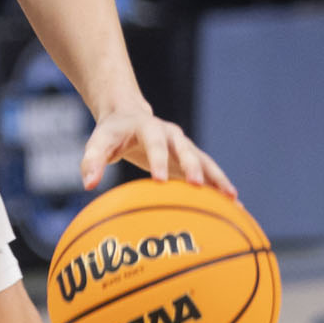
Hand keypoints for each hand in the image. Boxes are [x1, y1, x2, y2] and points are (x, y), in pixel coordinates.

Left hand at [81, 106, 236, 195]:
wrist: (128, 116)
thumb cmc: (111, 133)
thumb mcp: (98, 142)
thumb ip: (92, 160)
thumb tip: (88, 185)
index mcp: (149, 127)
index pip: (154, 143)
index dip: (158, 159)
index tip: (159, 180)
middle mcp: (171, 135)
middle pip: (185, 149)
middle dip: (193, 166)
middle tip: (198, 185)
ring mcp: (184, 146)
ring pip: (204, 161)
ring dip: (217, 178)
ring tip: (232, 199)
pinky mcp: (190, 159)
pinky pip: (209, 173)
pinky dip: (220, 187)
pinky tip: (235, 207)